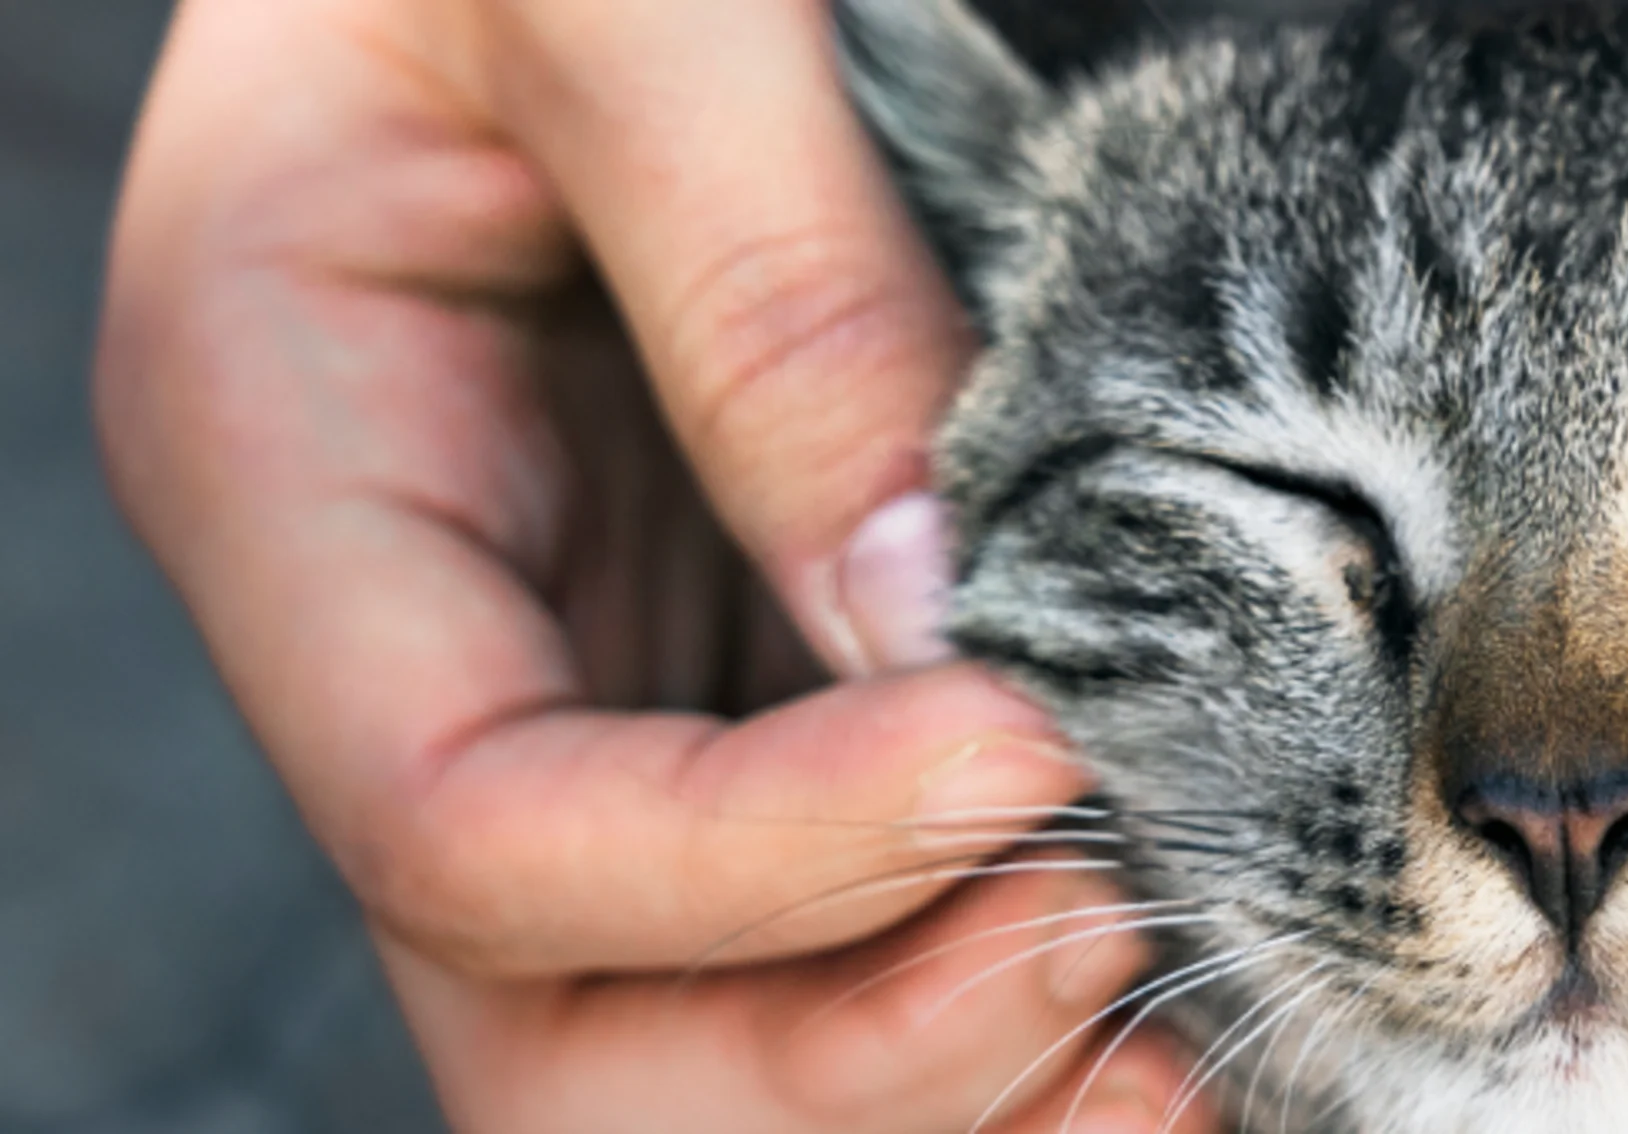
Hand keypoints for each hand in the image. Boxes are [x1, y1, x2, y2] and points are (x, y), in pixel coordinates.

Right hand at [96, 0, 1200, 1128]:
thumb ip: (767, 282)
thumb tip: (933, 618)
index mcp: (296, 462)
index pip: (470, 822)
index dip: (752, 860)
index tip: (1024, 754)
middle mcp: (429, 619)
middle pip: (562, 1011)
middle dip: (840, 1042)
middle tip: (1109, 939)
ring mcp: (594, 655)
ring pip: (710, 1009)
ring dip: (943, 1050)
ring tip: (1178, 1005)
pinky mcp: (743, 645)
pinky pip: (842, 896)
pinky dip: (996, 965)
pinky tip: (1170, 947)